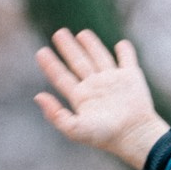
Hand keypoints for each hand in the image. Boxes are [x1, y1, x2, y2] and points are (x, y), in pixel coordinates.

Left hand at [33, 29, 166, 166]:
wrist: (133, 135)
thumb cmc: (104, 135)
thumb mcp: (74, 129)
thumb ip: (55, 114)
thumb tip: (37, 96)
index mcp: (81, 98)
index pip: (61, 77)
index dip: (50, 65)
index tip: (40, 52)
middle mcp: (95, 87)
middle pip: (78, 62)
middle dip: (68, 48)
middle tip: (59, 34)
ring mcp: (113, 81)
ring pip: (99, 57)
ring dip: (91, 45)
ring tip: (82, 34)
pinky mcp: (131, 77)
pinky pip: (127, 59)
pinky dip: (125, 51)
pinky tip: (121, 44)